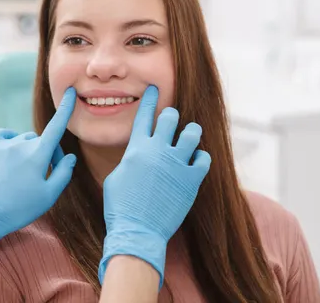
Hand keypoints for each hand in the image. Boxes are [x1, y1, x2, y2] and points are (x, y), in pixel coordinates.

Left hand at [0, 88, 77, 262]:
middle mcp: (22, 144)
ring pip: (26, 140)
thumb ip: (64, 173)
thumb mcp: (49, 195)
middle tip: (47, 176)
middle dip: (49, 154)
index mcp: (39, 154)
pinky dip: (13, 141)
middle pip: (43, 141)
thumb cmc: (20, 208)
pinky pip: (7, 136)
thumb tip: (69, 157)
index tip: (69, 91)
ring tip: (27, 174)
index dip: (65, 108)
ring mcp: (5, 145)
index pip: (57, 125)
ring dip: (31, 151)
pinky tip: (13, 154)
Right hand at [98, 85, 210, 287]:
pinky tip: (196, 160)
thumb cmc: (120, 206)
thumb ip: (128, 160)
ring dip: (191, 133)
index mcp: (136, 149)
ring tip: (189, 136)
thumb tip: (135, 155)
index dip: (149, 100)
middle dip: (171, 115)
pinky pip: (203, 158)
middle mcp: (158, 151)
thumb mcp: (115, 177)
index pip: (144, 116)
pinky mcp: (191, 180)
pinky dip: (200, 157)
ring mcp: (176, 164)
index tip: (153, 89)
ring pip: (192, 134)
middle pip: (170, 118)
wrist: (137, 231)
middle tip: (172, 118)